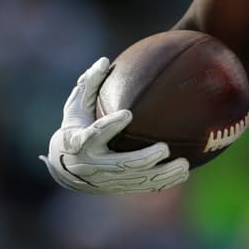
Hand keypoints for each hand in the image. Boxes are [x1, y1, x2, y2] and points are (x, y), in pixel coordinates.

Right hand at [40, 58, 189, 193]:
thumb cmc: (74, 128)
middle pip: (121, 164)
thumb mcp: (75, 108)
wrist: (64, 168)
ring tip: (184, 164)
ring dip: (162, 174)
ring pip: (137, 180)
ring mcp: (108, 179)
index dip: (110, 126)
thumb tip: (104, 60)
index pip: (94, 135)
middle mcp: (94, 164)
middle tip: (164, 149)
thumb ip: (89, 85)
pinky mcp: (119, 187)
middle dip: (143, 158)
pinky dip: (165, 181)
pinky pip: (144, 186)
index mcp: (81, 142)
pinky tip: (185, 172)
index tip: (128, 114)